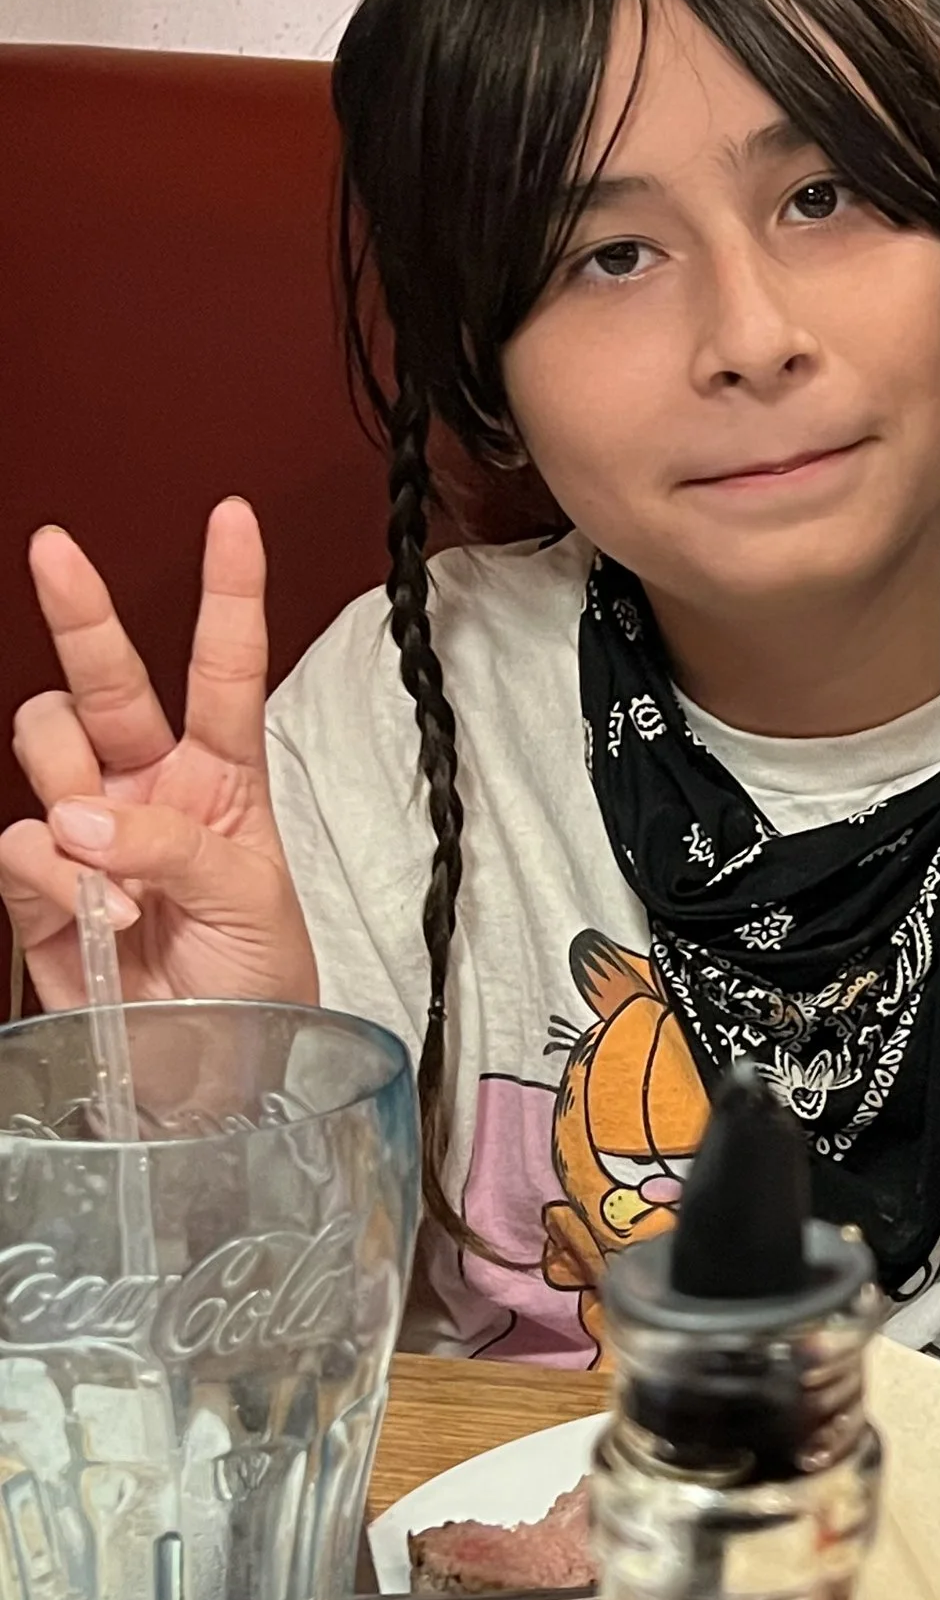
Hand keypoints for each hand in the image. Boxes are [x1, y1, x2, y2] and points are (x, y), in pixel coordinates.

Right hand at [1, 501, 316, 1010]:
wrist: (209, 1079)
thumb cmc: (257, 988)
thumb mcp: (252, 904)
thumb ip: (177, 845)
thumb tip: (82, 818)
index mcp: (224, 778)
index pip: (226, 668)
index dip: (229, 592)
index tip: (232, 519)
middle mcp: (148, 788)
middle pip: (106, 680)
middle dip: (81, 610)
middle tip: (56, 550)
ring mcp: (87, 832)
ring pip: (46, 749)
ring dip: (75, 795)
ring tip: (121, 880)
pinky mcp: (36, 887)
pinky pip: (20, 845)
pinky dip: (56, 878)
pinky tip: (99, 919)